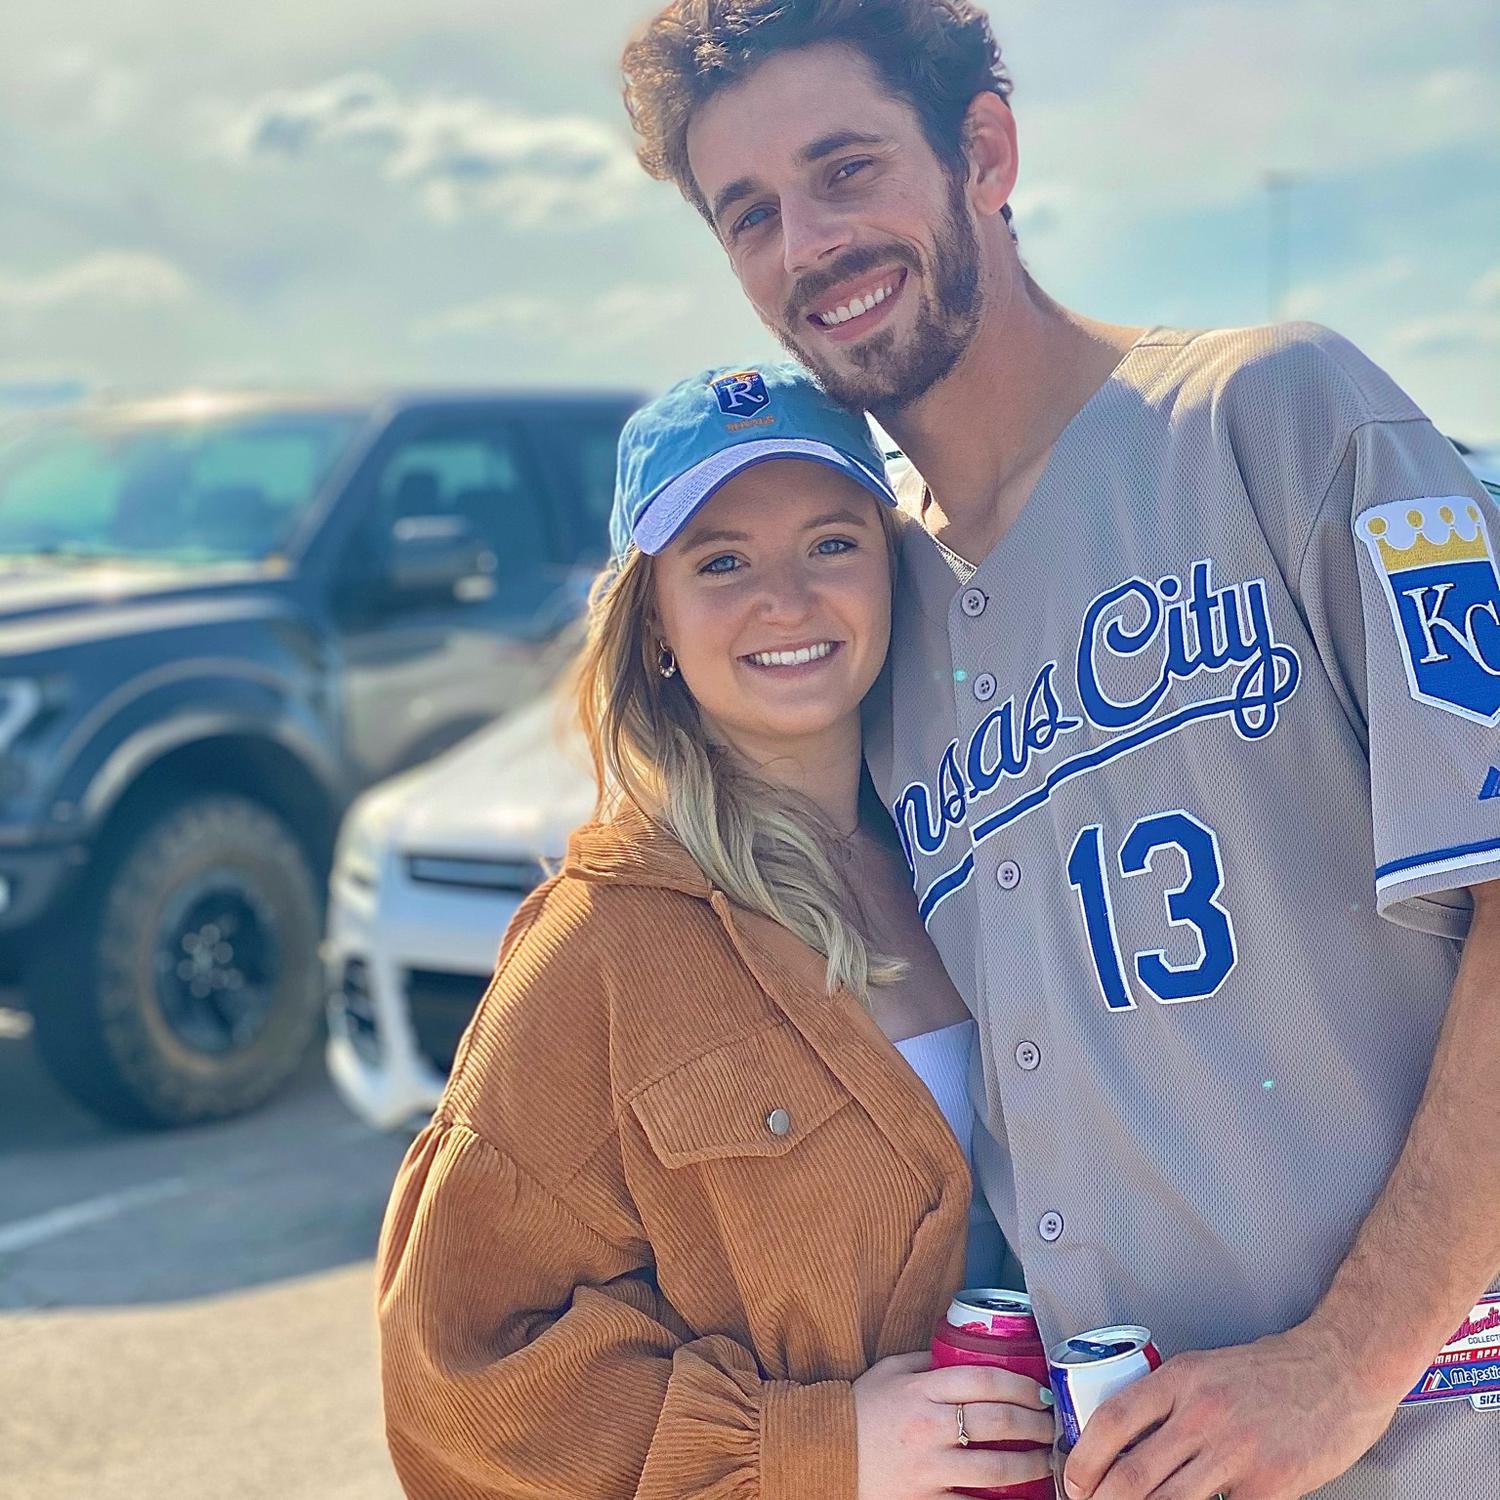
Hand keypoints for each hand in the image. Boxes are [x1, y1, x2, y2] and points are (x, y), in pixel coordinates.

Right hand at [853, 1349, 1053, 1499]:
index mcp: (921, 1389)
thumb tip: (962, 1352)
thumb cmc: (859, 1410)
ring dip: (1031, 1464)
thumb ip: (925, 1361)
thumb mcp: (889, 1372)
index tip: (1039, 1391)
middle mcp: (929, 1426)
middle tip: (1049, 1424)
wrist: (825, 1453)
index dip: (1021, 1385)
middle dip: (1035, 1423)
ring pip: (995, 1467)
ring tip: (1045, 1460)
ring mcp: (929, 1467)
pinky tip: (1021, 1497)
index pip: (984, 1379)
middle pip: (998, 1421)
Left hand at [1060, 1323, 1398, 1499]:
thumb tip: (1123, 1439)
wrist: (1339, 1370)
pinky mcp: (1271, 1487)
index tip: (1072, 1481)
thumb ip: (1168, 1400)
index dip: (1085, 1458)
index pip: (1114, 1420)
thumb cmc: (1270, 1371)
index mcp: (1182, 1379)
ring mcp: (1238, 1453)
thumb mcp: (1206, 1369)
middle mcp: (1204, 1413)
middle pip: (1134, 1472)